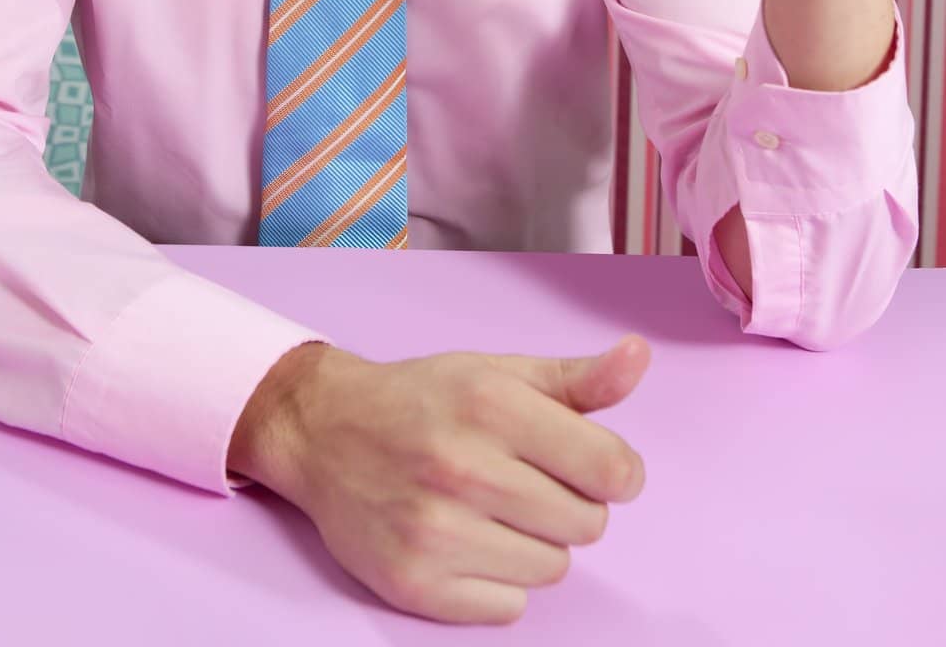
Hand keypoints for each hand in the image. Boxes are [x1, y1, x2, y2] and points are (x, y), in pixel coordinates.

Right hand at [239, 335, 650, 625]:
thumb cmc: (422, 399)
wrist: (324, 430)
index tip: (591, 464)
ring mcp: (435, 531)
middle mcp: (463, 467)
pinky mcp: (414, 583)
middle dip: (569, 503)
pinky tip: (466, 540)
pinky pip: (509, 607)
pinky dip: (498, 581)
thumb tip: (639, 357)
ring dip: (535, 543)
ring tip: (491, 508)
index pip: (612, 469)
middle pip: (588, 524)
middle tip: (523, 479)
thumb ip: (579, 378)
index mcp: (493, 404)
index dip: (615, 471)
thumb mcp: (499, 372)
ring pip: (552, 568)